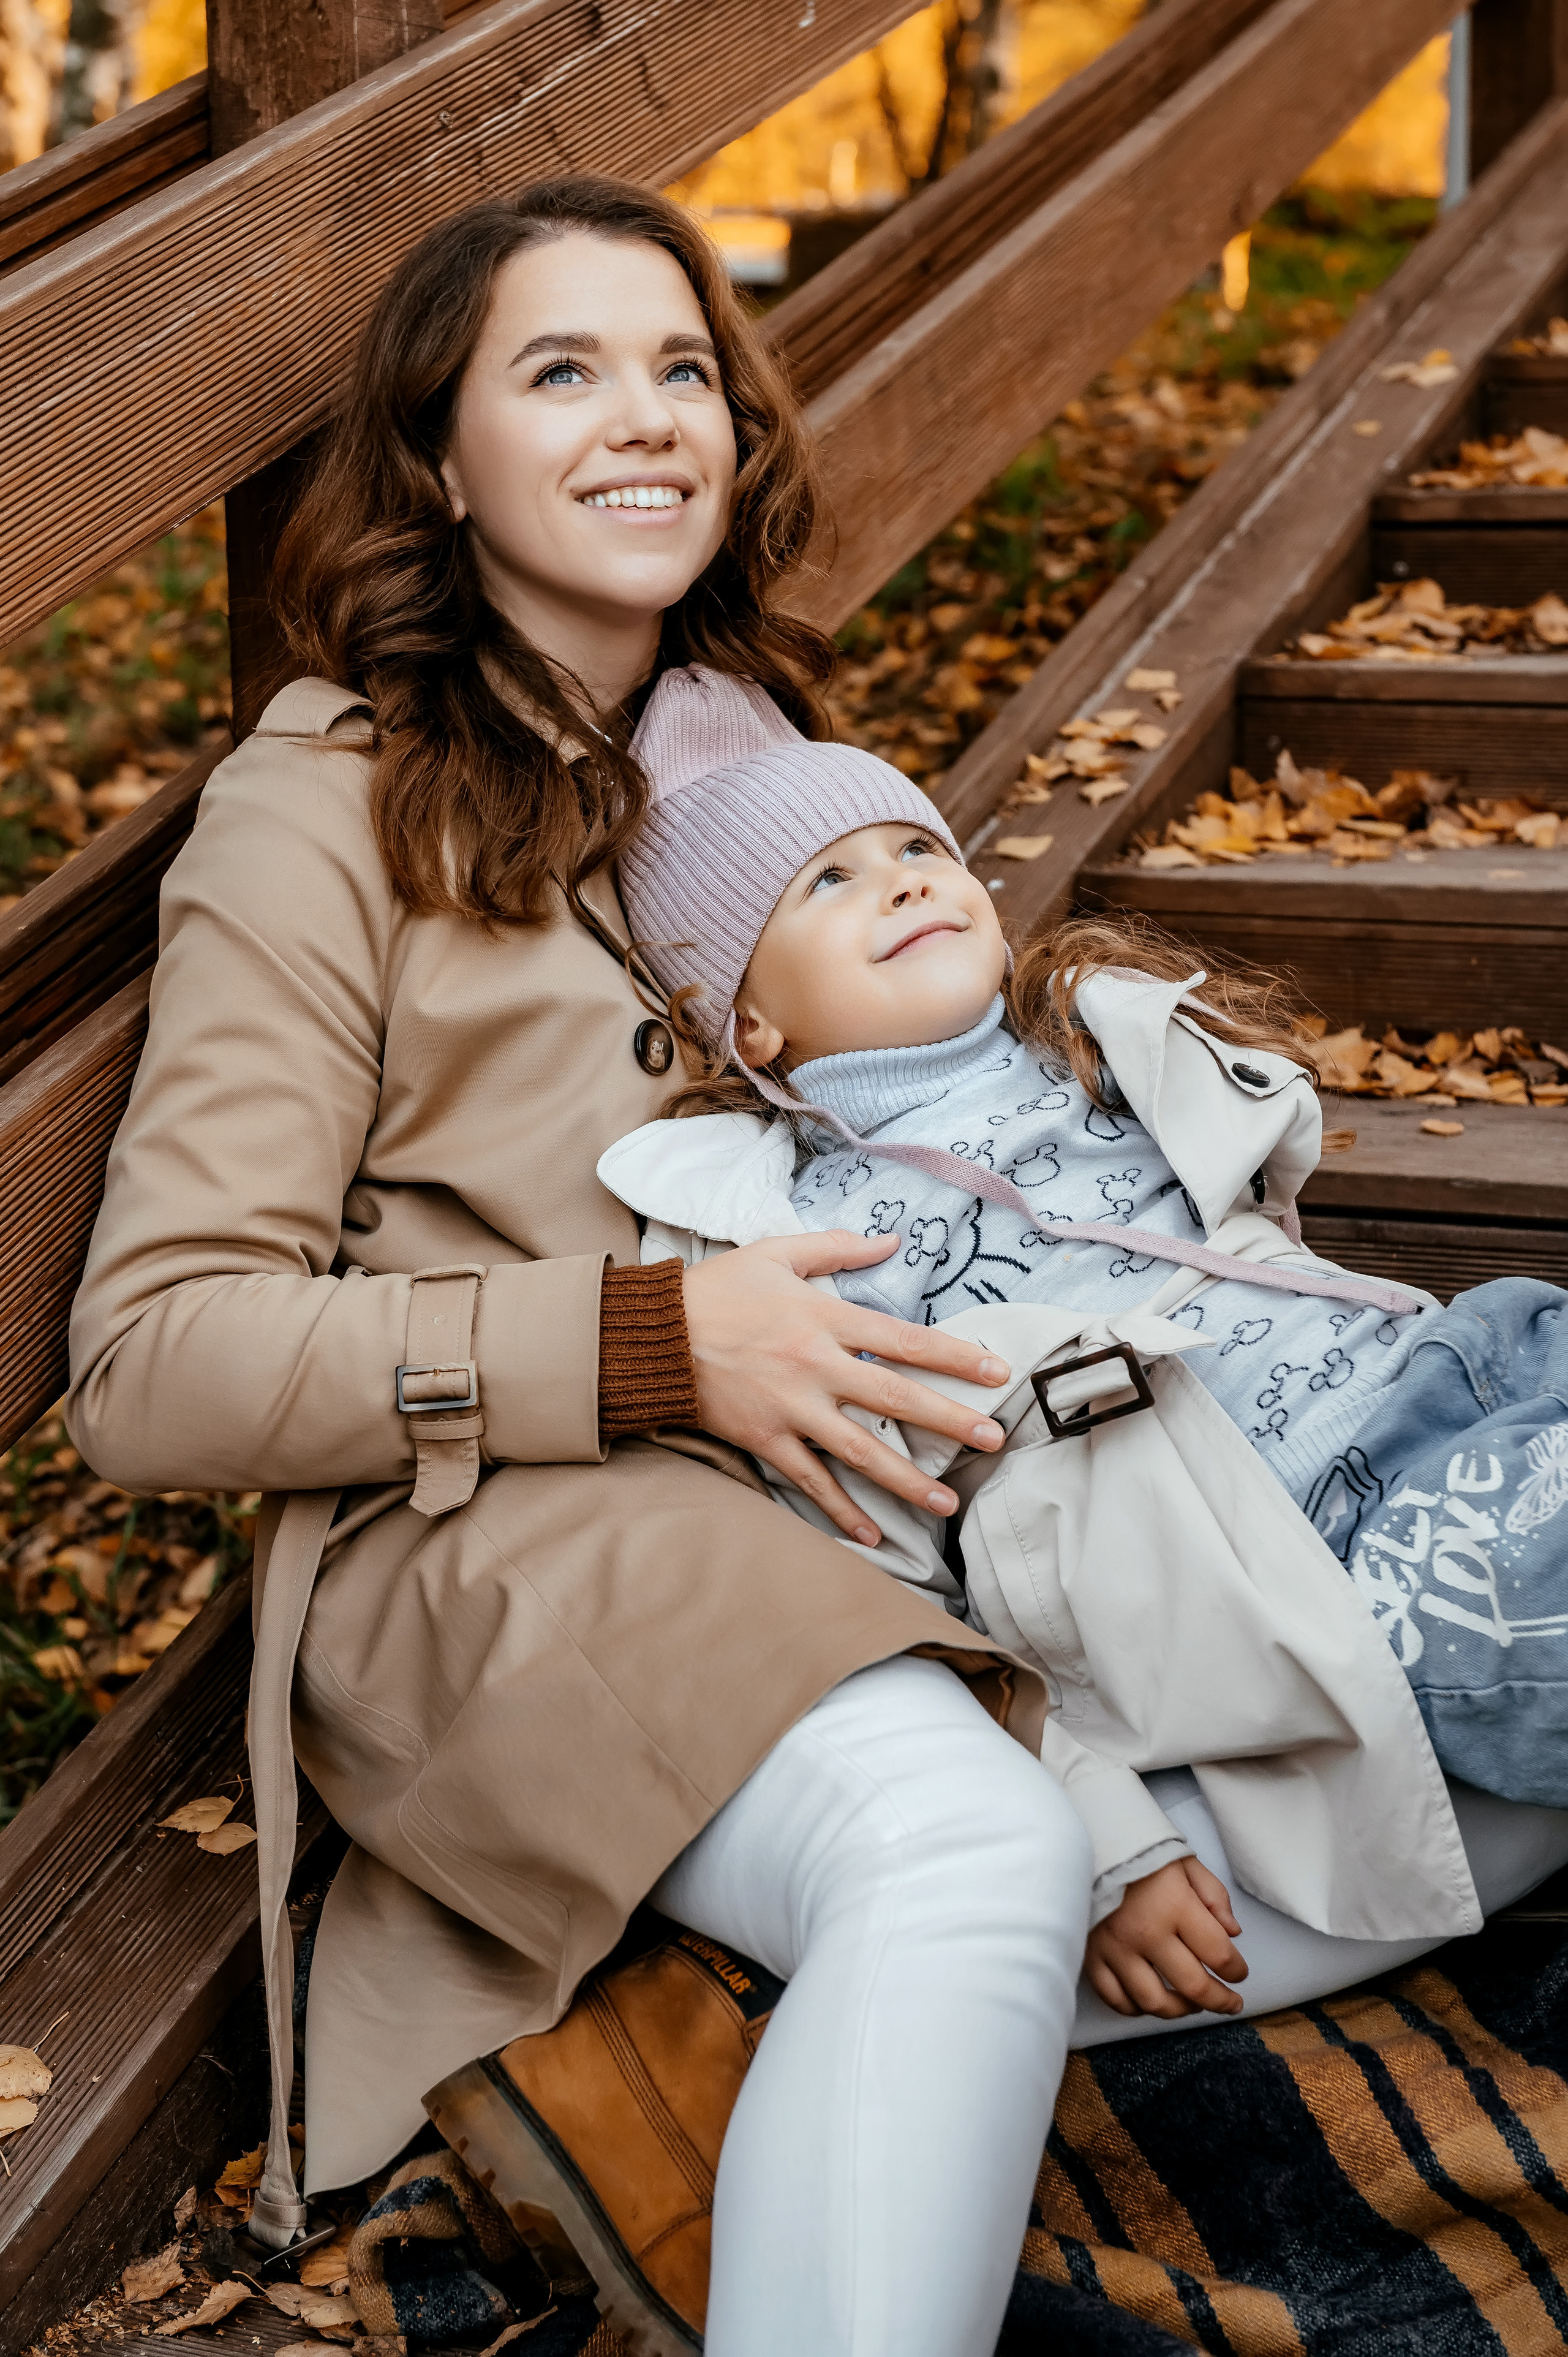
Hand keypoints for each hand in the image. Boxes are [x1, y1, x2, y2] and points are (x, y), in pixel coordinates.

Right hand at [682, 1230, 1009, 1544]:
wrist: (653, 1335)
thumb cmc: (719, 1290)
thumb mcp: (778, 1253)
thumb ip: (838, 1249)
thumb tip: (892, 1241)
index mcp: (824, 1317)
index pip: (904, 1339)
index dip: (955, 1356)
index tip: (997, 1372)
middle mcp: (815, 1366)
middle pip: (896, 1398)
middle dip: (950, 1420)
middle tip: (994, 1437)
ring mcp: (790, 1408)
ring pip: (860, 1450)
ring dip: (906, 1479)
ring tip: (946, 1500)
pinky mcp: (765, 1439)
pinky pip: (810, 1480)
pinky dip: (840, 1510)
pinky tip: (872, 1535)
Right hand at [1085, 1857, 1246, 2020]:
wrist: (1084, 1839)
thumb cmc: (1139, 1849)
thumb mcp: (1184, 1861)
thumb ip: (1213, 1896)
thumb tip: (1233, 1933)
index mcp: (1175, 1906)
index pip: (1219, 1954)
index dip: (1237, 1970)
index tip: (1240, 1972)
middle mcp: (1146, 1934)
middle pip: (1192, 1986)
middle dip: (1220, 2000)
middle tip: (1230, 2003)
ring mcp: (1116, 1949)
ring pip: (1154, 2002)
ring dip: (1180, 2010)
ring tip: (1192, 2004)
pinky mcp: (1091, 1956)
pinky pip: (1116, 1999)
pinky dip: (1136, 2008)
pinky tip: (1150, 2001)